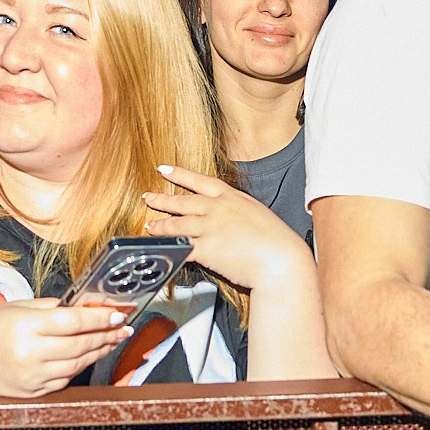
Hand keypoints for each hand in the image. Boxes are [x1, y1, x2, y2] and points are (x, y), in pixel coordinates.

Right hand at [0, 293, 131, 397]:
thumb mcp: (16, 308)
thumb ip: (52, 307)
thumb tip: (85, 306)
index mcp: (25, 327)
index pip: (73, 322)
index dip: (101, 318)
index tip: (118, 314)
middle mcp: (29, 354)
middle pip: (81, 344)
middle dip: (107, 335)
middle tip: (123, 327)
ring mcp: (32, 377)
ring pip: (78, 364)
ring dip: (99, 351)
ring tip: (112, 340)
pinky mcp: (34, 392)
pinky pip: (66, 380)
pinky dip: (80, 367)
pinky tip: (88, 355)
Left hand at [142, 164, 313, 293]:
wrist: (281, 260)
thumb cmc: (277, 242)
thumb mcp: (258, 215)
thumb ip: (239, 213)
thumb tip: (231, 219)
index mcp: (232, 198)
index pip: (200, 181)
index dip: (180, 174)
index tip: (165, 169)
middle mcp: (217, 209)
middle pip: (182, 202)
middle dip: (162, 200)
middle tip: (148, 197)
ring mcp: (209, 227)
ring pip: (176, 224)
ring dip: (160, 225)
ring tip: (150, 226)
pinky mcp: (205, 248)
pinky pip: (180, 247)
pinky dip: (167, 248)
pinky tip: (159, 247)